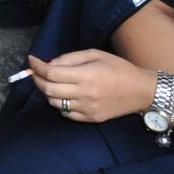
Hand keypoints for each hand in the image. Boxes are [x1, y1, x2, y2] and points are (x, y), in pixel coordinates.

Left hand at [28, 50, 158, 124]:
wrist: (142, 91)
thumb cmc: (118, 68)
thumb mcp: (95, 55)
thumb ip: (70, 58)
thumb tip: (49, 64)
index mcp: (86, 76)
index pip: (51, 74)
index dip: (37, 66)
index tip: (31, 60)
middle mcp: (85, 94)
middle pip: (48, 90)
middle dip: (36, 80)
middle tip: (36, 72)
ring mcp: (88, 109)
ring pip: (55, 103)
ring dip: (48, 92)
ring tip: (52, 83)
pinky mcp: (92, 118)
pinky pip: (67, 114)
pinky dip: (60, 104)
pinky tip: (65, 95)